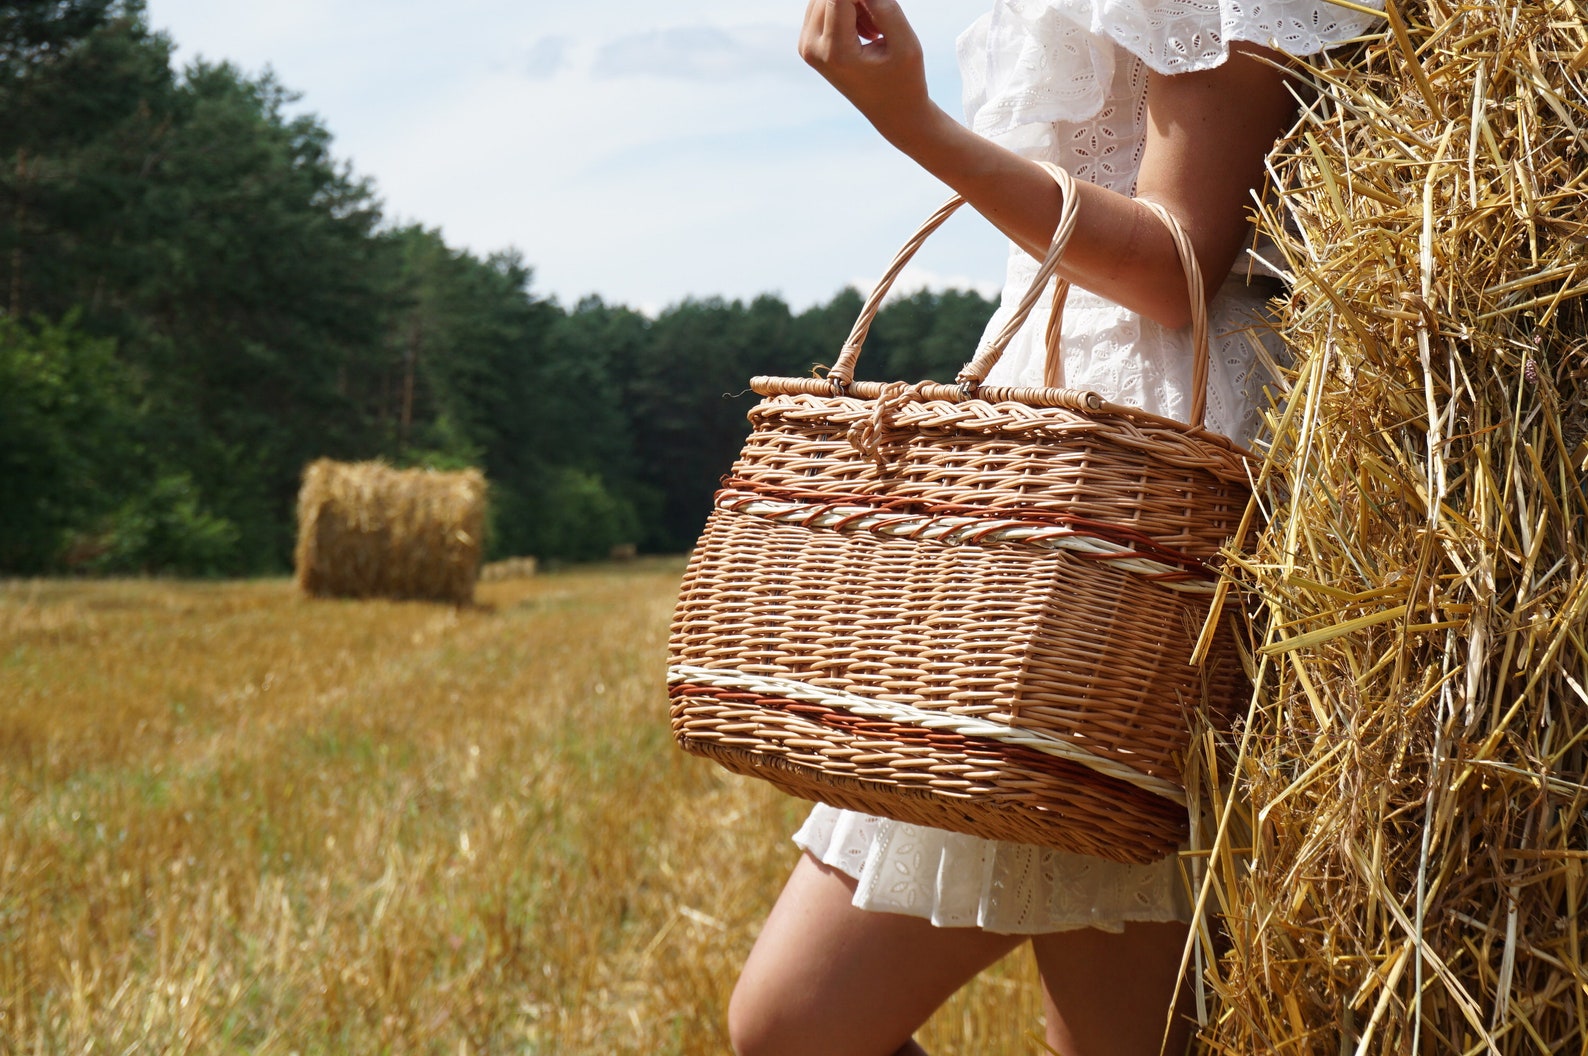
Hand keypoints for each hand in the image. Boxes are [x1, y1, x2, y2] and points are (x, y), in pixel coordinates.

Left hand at [797, 0, 932, 143]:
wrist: (891, 112)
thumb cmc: (903, 79)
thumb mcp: (904, 43)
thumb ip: (884, 6)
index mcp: (835, 52)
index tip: (880, 7)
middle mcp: (812, 48)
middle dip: (860, 0)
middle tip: (880, 24)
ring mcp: (806, 47)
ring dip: (855, 3)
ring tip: (875, 30)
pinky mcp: (807, 43)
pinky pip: (824, 7)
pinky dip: (847, 9)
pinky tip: (866, 32)